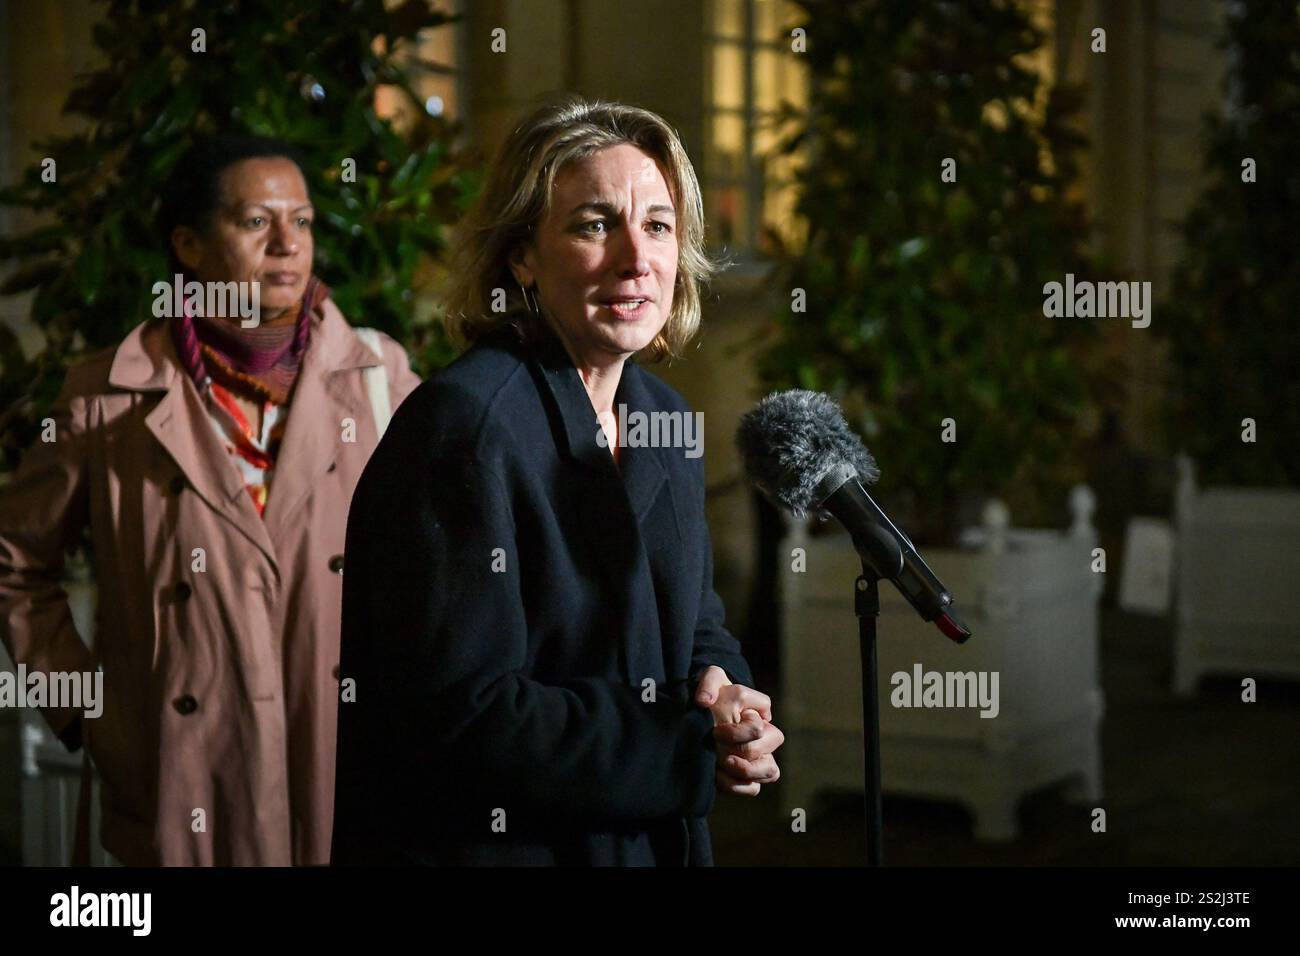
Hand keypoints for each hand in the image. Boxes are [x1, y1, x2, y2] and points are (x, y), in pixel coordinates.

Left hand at [693, 666, 783, 795]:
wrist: (694, 719)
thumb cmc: (708, 695)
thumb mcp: (708, 679)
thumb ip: (708, 682)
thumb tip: (705, 701)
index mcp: (756, 713)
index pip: (760, 726)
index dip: (740, 732)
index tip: (716, 731)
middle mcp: (763, 736)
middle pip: (772, 746)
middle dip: (745, 750)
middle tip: (720, 749)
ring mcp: (757, 758)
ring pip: (771, 771)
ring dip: (748, 771)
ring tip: (724, 765)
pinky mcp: (745, 777)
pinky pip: (753, 788)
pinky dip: (738, 787)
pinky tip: (717, 778)